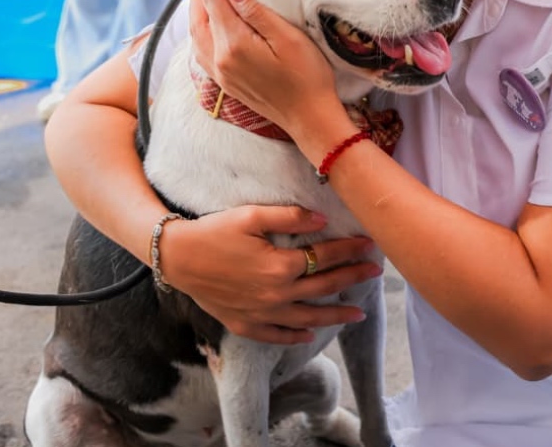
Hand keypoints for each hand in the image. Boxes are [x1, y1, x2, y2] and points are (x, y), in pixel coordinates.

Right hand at [162, 206, 383, 343]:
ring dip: (336, 315)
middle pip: (324, 287)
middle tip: (375, 272)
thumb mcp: (251, 215)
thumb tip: (322, 219)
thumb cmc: (214, 231)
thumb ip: (289, 217)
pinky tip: (310, 334)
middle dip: (352, 278)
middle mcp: (276, 294)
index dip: (349, 250)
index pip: (324, 256)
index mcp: (280, 266)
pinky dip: (296, 336)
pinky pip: (277, 335)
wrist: (176, 257)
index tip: (370, 244)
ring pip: (309, 317)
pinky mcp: (245, 324)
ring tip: (358, 314)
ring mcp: (262, 314)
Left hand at [189, 0, 338, 134]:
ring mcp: (220, 74)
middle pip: (199, 19)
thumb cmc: (307, 76)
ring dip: (196, 13)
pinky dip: (199, 33)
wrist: (309, 117)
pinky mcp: (225, 83)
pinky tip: (208, 26)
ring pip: (196, 36)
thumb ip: (256, 12)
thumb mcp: (288, 38)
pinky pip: (201, 52)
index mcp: (234, 44)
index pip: (214, 4)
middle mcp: (220, 60)